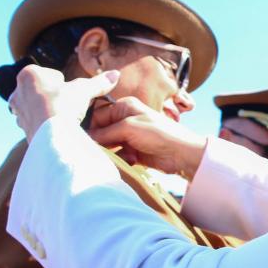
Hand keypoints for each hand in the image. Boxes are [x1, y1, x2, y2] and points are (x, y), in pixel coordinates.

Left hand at [8, 66, 119, 141]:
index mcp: (29, 75)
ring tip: (64, 118)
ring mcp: (18, 110)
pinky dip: (47, 123)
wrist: (52, 138)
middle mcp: (17, 91)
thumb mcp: (84, 90)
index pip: (51, 74)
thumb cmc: (63, 107)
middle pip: (44, 89)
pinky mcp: (21, 127)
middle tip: (69, 105)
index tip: (71, 93)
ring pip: (39, 105)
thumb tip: (116, 74)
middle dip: (56, 96)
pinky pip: (37, 121)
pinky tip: (58, 128)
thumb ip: (98, 82)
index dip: (65, 83)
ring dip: (50, 109)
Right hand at [89, 96, 206, 177]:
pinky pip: (117, 155)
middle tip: (108, 150)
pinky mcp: (132, 151)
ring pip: (108, 145)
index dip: (92, 128)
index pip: (98, 115)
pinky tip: (133, 160)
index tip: (89, 140)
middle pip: (101, 131)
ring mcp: (128, 136)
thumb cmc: (158, 133)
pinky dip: (122, 159)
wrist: (181, 153)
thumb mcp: (129, 127)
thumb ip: (105, 132)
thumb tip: (86, 139)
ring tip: (127, 155)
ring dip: (114, 152)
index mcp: (124, 106)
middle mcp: (124, 119)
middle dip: (104, 142)